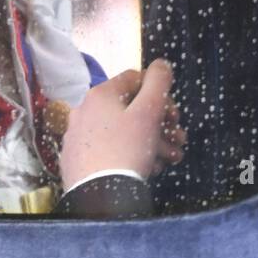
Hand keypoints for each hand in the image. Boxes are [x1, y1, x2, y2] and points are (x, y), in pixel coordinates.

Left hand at [59, 59, 185, 191]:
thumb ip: (158, 83)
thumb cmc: (127, 148)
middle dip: (160, 123)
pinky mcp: (78, 158)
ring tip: (171, 158)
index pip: (134, 79)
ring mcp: (79, 135)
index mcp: (99, 95)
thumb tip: (161, 64)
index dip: (159, 93)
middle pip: (130, 109)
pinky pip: (110, 150)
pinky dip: (132, 155)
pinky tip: (149, 168)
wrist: (100, 193)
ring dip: (152, 141)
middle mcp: (84, 111)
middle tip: (179, 139)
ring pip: (123, 131)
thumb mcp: (148, 112)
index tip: (173, 113)